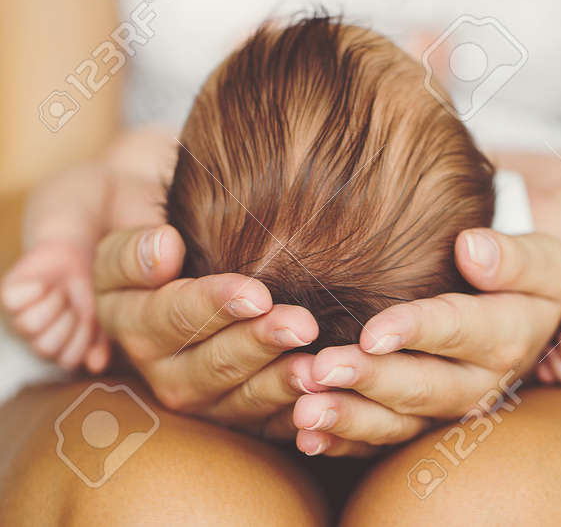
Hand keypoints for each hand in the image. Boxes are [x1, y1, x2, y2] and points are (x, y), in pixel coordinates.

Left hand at [1, 239, 108, 372]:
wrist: (78, 251)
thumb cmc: (91, 285)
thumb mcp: (102, 313)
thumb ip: (100, 341)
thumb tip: (97, 367)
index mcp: (60, 345)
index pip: (68, 359)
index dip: (82, 338)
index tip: (90, 317)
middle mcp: (36, 336)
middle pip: (45, 347)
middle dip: (67, 321)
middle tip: (73, 303)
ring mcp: (19, 317)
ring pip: (28, 326)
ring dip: (51, 304)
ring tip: (59, 292)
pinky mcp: (9, 296)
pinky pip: (14, 303)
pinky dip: (34, 290)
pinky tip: (43, 284)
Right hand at [93, 224, 320, 431]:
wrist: (168, 286)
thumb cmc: (155, 256)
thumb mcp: (127, 247)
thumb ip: (136, 251)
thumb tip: (165, 247)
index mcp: (133, 322)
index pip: (175, 315)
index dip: (216, 305)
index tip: (258, 295)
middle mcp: (162, 370)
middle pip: (214, 363)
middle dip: (260, 344)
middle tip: (303, 326)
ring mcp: (198, 398)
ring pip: (240, 399)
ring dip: (280, 385)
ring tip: (316, 369)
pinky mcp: (229, 414)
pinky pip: (261, 424)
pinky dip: (290, 415)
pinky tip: (322, 399)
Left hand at [289, 229, 560, 455]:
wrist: (527, 316)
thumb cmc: (523, 276)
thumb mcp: (540, 258)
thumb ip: (510, 256)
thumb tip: (470, 248)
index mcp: (510, 335)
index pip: (459, 329)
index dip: (416, 329)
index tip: (372, 330)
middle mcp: (481, 383)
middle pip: (423, 386)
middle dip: (371, 379)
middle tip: (322, 368)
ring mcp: (449, 411)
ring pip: (400, 423)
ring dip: (351, 418)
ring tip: (306, 409)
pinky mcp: (424, 426)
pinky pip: (383, 442)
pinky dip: (344, 442)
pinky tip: (306, 436)